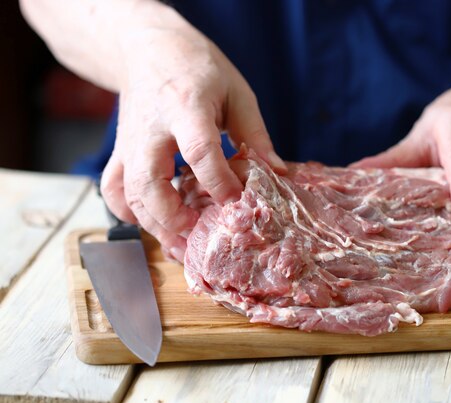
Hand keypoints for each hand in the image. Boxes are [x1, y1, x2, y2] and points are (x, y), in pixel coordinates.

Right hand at [100, 21, 285, 260]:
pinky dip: (129, 213)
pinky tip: (154, 224)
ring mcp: (130, 142)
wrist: (149, 48)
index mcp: (185, 106)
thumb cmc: (198, 68)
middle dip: (174, 217)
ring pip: (128, 193)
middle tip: (200, 235)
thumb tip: (277, 172)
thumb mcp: (236, 92)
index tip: (237, 202)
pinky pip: (113, 189)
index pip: (199, 150)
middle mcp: (151, 127)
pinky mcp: (121, 151)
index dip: (218, 181)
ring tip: (183, 246)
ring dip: (154, 225)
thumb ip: (255, 133)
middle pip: (150, 181)